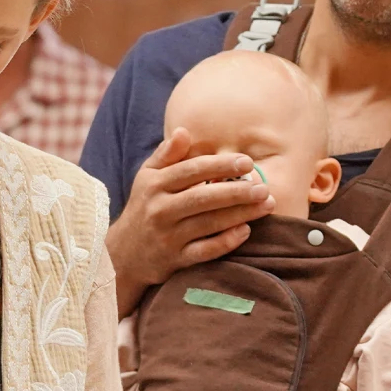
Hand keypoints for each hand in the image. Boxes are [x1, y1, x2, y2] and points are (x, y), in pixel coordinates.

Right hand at [106, 129, 274, 314]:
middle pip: (203, 197)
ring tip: (266, 205)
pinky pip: (205, 251)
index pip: (191, 170)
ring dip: (240, 214)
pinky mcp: (175, 260)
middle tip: (263, 187)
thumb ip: (167, 155)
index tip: (247, 162)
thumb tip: (184, 131)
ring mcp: (168, 236)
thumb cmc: (144, 207)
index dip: (220, 165)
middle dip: (236, 191)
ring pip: (208, 223)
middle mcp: (160, 209)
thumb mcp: (147, 177)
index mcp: (155, 184)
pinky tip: (245, 231)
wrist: (123, 254)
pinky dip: (226, 242)